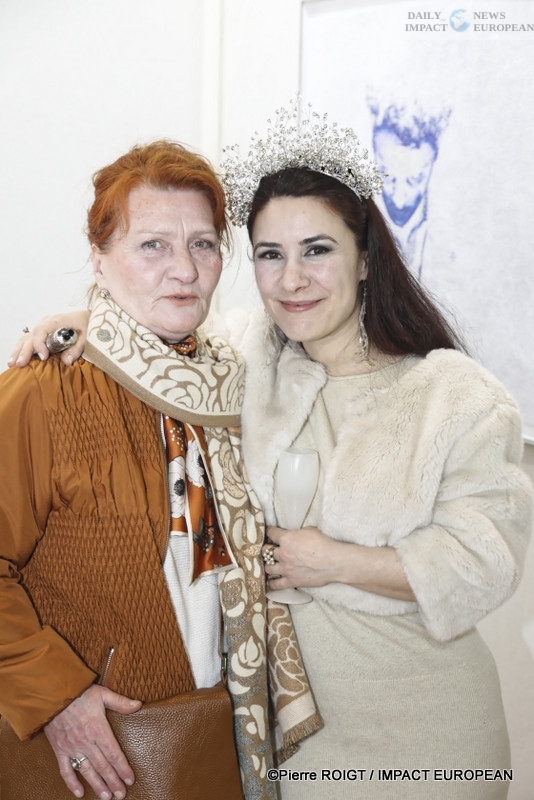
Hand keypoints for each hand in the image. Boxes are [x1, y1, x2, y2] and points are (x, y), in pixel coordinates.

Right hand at [8, 311, 88, 366]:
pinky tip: (16, 359)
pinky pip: (30, 340)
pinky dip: (22, 349)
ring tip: (12, 363)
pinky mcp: (44, 333)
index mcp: (57, 320)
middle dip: (24, 351)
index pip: (41, 331)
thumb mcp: (88, 336)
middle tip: (20, 364)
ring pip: (27, 338)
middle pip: (31, 336)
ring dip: (18, 350)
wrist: (91, 316)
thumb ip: (77, 348)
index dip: (39, 344)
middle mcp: (47, 322)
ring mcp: (44, 327)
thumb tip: (66, 361)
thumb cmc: (89, 324)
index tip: (43, 357)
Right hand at [44, 684, 141, 799]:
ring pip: (87, 771)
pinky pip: (65, 770)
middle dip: (113, 782)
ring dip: (98, 785)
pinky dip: (72, 783)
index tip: (130, 780)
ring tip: (107, 797)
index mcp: (98, 729)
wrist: (52, 694)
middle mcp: (86, 742)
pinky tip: (79, 793)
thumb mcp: (102, 693)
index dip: (123, 768)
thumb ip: (120, 702)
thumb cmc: (79, 693)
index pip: (114, 754)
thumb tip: (138, 705)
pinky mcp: (60, 750)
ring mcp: (72, 748)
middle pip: (103, 766)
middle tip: (121, 795)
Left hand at [263, 525, 340, 588]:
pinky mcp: (292, 581)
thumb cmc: (324, 544)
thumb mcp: (309, 530)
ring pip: (267, 568)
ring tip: (270, 564)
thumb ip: (297, 533)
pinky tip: (270, 581)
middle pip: (266, 551)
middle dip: (268, 549)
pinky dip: (271, 583)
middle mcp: (283, 554)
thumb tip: (295, 535)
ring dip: (268, 565)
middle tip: (271, 550)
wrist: (334, 562)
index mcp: (286, 539)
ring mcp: (286, 569)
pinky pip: (276, 584)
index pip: (271, 533)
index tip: (270, 533)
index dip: (270, 532)